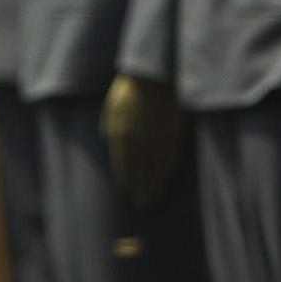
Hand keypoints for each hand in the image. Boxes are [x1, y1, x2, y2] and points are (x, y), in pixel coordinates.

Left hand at [101, 74, 186, 207]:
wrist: (156, 75)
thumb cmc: (131, 88)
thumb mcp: (112, 106)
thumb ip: (109, 126)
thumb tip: (107, 139)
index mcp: (119, 137)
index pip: (122, 169)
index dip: (126, 184)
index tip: (128, 195)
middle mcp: (137, 145)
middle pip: (139, 176)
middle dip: (140, 192)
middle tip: (142, 206)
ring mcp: (156, 143)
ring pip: (155, 173)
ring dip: (154, 188)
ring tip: (154, 200)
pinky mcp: (173, 139)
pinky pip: (169, 163)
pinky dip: (167, 175)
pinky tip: (166, 181)